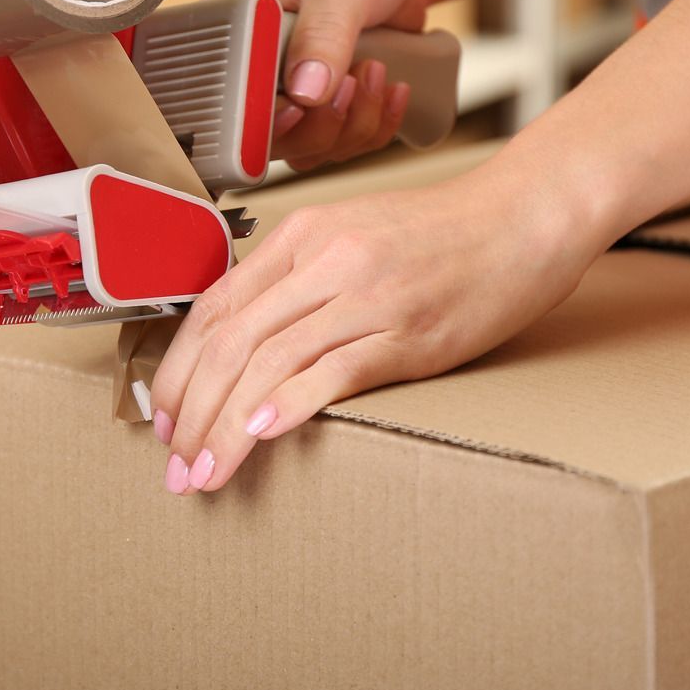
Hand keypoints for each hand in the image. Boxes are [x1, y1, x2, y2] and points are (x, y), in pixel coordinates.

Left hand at [149, 155, 609, 493]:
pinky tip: (260, 436)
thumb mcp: (353, 234)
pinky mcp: (407, 332)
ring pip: (268, 364)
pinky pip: (332, 371)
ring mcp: (364, 296)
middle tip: (174, 463)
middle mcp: (323, 260)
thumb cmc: (444, 233)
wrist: (525, 216)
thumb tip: (246, 335)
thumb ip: (298, 275)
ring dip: (226, 428)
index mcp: (302, 235)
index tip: (164, 416)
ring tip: (206, 472)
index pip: (213, 308)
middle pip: (229, 342)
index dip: (178, 368)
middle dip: (190, 411)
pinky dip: (287, 405)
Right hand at [204, 0, 433, 168]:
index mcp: (228, 32)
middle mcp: (248, 70)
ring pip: (307, 150)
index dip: (256, 120)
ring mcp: (285, 93)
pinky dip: (373, 128)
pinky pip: (340, 146)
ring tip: (377, 71)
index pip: (219, 99)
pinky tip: (391, 90)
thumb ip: (323, 36)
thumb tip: (306, 92)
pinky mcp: (319, 108)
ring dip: (354, 125)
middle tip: (351, 80)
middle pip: (265, 140)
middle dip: (321, 123)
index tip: (297, 107)